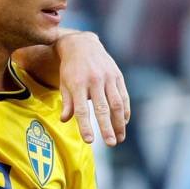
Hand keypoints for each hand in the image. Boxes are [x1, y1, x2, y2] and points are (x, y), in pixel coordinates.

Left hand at [54, 31, 129, 145]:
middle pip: (103, 108)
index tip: (89, 141)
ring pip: (117, 104)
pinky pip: (123, 96)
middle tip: (111, 143)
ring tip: (120, 138)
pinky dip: (125, 110)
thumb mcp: (64, 84)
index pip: (82, 110)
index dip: (86, 126)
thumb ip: (67, 102)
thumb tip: (65, 120)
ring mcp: (108, 78)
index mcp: (78, 84)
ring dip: (119, 123)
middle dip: (107, 128)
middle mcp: (94, 81)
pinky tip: (124, 122)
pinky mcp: (117, 76)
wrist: (82, 44)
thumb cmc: (70, 69)